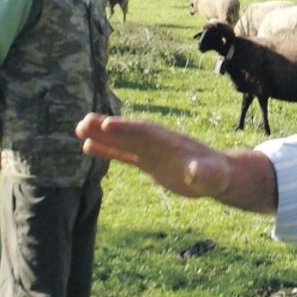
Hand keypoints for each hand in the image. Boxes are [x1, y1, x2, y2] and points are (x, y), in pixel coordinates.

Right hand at [75, 113, 277, 212]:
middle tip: (83, 122)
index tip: (106, 125)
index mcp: (169, 142)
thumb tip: (196, 172)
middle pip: (128, 132)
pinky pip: (124, 154)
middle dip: (107, 127)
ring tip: (78, 129)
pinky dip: (107, 150)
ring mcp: (151, 151)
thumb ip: (202, 172)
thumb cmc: (216, 174)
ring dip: (101, 135)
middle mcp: (157, 142)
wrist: (217, 174)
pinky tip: (89, 146)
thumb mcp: (211, 175)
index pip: (144, 132)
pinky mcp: (148, 162)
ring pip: (122, 141)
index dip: (126, 129)